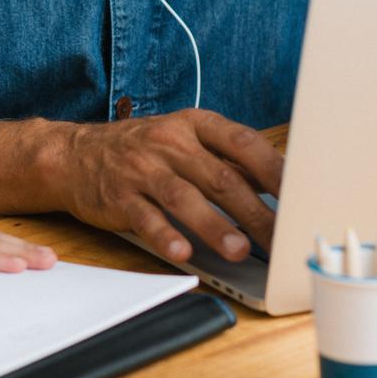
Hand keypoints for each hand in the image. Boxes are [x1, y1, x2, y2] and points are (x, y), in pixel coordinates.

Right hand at [58, 110, 281, 263]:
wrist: (74, 154)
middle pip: (221, 178)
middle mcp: (170, 143)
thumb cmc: (142, 150)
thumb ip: (224, 159)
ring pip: (185, 198)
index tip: (302, 193)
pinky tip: (183, 252)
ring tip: (239, 250)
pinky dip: (166, 236)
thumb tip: (277, 187)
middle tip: (280, 238)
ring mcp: (142, 169)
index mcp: (193, 125)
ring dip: (215, 226)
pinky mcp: (119, 196)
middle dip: (255, 212)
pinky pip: (146, 218)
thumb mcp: (182, 139)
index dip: (274, 168)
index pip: (243, 143)